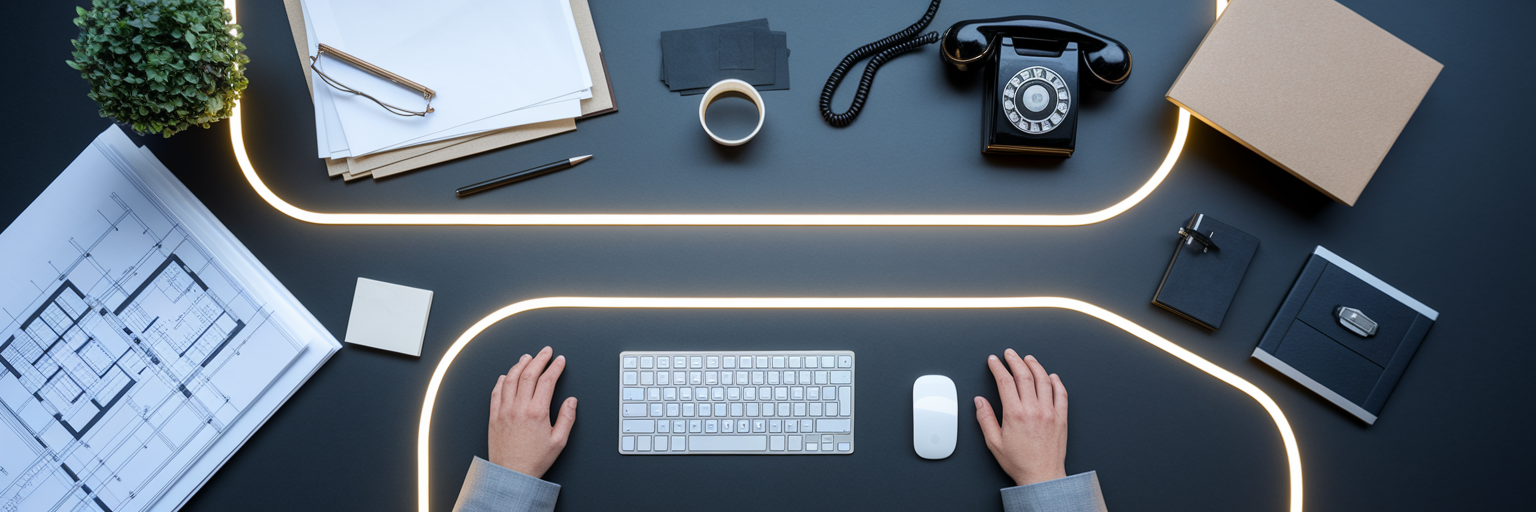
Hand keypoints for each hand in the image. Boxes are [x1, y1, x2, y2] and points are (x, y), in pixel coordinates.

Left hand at [488, 346, 576, 478]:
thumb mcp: (559, 442)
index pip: (547, 381)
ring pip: (511, 379)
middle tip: (546, 352)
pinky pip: (496, 392)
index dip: (555, 367)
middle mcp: (519, 408)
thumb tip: (571, 402)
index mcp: (537, 412)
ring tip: (527, 357)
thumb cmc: (534, 460)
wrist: (511, 474)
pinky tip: (507, 375)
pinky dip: (502, 380)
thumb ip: (567, 418)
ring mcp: (504, 410)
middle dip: (539, 359)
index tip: (560, 361)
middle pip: (529, 374)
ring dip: (520, 365)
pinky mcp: (494, 416)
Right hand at [974, 348, 1068, 486]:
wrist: (1042, 476)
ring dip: (1035, 366)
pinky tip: (1051, 376)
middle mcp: (1034, 409)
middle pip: (1024, 375)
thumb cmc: (1019, 462)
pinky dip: (1057, 381)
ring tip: (1028, 359)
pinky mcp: (1061, 417)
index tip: (993, 361)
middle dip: (1015, 360)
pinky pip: (1061, 393)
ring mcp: (1050, 412)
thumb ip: (985, 419)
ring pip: (1044, 380)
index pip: (1005, 381)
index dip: (998, 367)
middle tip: (1009, 353)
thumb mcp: (994, 443)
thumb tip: (979, 401)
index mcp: (1015, 414)